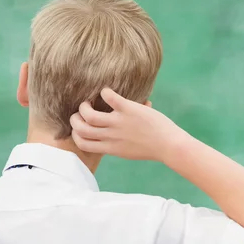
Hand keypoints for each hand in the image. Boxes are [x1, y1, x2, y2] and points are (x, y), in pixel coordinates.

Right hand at [70, 88, 187, 161]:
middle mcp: (110, 136)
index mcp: (110, 148)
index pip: (82, 144)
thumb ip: (117, 144)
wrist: (169, 145)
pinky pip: (109, 97)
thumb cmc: (151, 148)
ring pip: (89, 114)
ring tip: (90, 101)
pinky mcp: (128, 110)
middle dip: (75, 119)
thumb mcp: (129, 151)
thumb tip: (116, 132)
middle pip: (81, 129)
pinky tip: (107, 91)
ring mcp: (118, 123)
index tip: (79, 128)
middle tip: (80, 112)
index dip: (76, 135)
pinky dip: (105, 92)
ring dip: (85, 105)